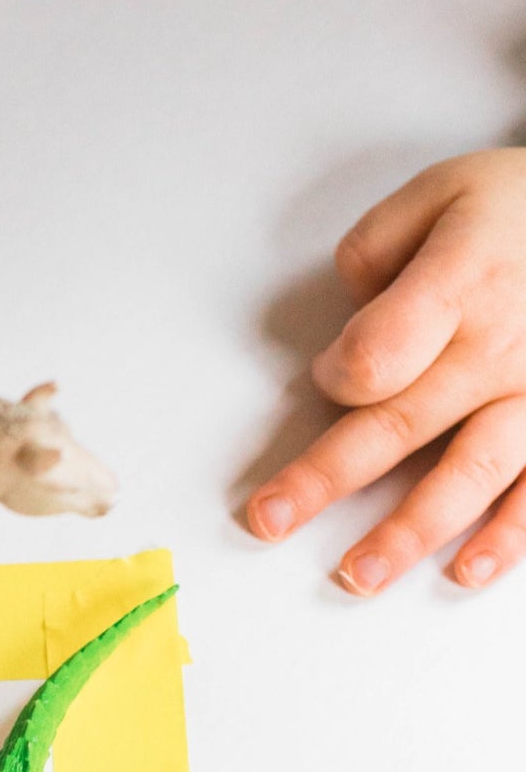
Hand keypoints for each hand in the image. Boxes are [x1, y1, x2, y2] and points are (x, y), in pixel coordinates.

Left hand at [247, 149, 525, 592]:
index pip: (380, 352)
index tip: (326, 375)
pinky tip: (468, 572)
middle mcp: (501, 346)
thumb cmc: (518, 209)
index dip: (339, 372)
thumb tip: (348, 325)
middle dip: (326, 479)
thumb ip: (376, 252)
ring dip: (409, 531)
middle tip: (270, 522)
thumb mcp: (442, 194)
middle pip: (400, 425)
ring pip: (468, 473)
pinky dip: (509, 535)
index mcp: (463, 281)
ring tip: (359, 576)